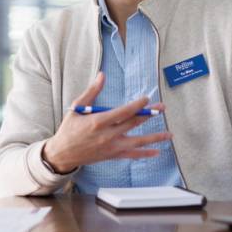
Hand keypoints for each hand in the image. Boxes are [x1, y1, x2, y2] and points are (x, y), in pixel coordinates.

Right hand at [42, 72, 169, 173]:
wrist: (63, 153)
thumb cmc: (69, 128)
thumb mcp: (77, 107)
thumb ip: (92, 92)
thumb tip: (102, 75)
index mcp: (98, 122)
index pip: (123, 112)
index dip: (137, 105)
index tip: (146, 98)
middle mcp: (107, 135)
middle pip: (133, 123)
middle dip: (149, 114)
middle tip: (162, 108)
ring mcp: (111, 147)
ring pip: (137, 141)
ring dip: (154, 137)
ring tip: (169, 134)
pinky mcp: (112, 155)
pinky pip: (132, 155)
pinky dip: (144, 154)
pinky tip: (156, 152)